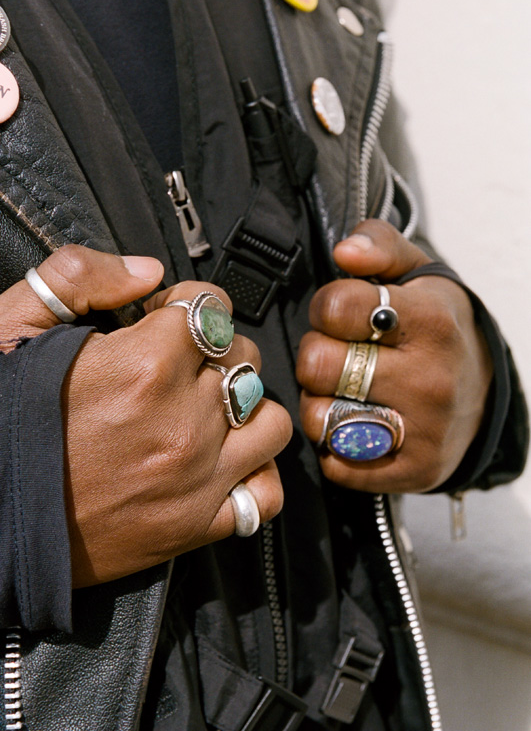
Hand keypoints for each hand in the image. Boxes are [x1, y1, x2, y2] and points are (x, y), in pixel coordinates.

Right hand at [1, 246, 290, 585]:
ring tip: (207, 413)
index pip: (212, 307)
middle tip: (178, 367)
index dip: (188, 305)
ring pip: (271, 420)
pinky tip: (225, 465)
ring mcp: (196, 477)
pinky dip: (255, 476)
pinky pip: (266, 495)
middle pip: (245, 359)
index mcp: (144, 365)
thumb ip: (79, 277)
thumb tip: (147, 270)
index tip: (164, 321)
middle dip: (215, 352)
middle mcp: (183, 420)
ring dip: (245, 409)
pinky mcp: (194, 526)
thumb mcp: (11, 328)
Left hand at [296, 220, 492, 492]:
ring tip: (339, 391)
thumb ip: (378, 244)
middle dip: (315, 355)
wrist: (483, 389)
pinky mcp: (415, 471)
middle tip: (335, 355)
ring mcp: (424, 430)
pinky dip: (331, 447)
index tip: (339, 314)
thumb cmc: (436, 326)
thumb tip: (345, 252)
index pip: (336, 307)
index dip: (325, 307)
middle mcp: (431, 378)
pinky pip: (336, 464)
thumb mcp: (415, 271)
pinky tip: (349, 425)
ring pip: (320, 418)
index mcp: (431, 322)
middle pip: (318, 365)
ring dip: (317, 402)